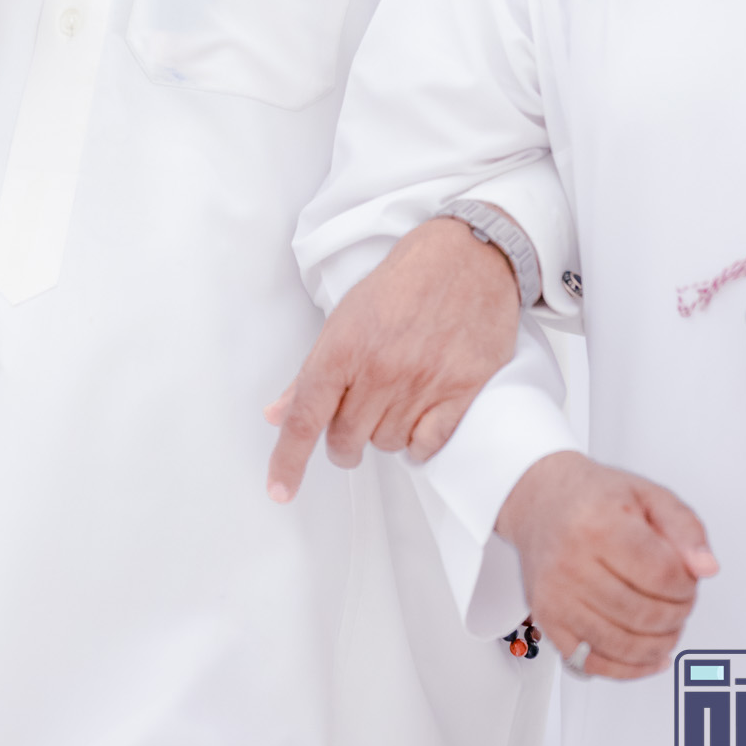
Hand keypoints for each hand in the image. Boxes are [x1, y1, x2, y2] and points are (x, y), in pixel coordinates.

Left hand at [265, 216, 520, 502]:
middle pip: (345, 440)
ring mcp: (422, 381)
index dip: (288, 460)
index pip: (306, 418)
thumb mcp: (346, 317)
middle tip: (354, 422)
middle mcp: (379, 369)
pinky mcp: (461, 389)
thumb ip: (311, 373)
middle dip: (344, 441)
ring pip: (386, 445)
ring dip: (384, 435)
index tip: (280, 490)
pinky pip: (426, 445)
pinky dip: (418, 442)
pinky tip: (420, 418)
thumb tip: (277, 414)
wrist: (468, 255)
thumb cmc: (405, 281)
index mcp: (343, 347)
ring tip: (395, 401)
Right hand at [496, 451, 717, 679]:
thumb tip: (706, 567)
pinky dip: (629, 668)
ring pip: (625, 645)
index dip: (688, 584)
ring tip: (666, 625)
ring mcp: (557, 595)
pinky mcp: (548, 619)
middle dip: (678, 614)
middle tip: (680, 600)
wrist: (541, 500)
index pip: (663, 576)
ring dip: (660, 643)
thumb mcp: (649, 496)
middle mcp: (571, 562)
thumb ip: (686, 529)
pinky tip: (648, 656)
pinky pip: (593, 663)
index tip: (687, 578)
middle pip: (647, 614)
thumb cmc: (594, 498)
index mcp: (599, 524)